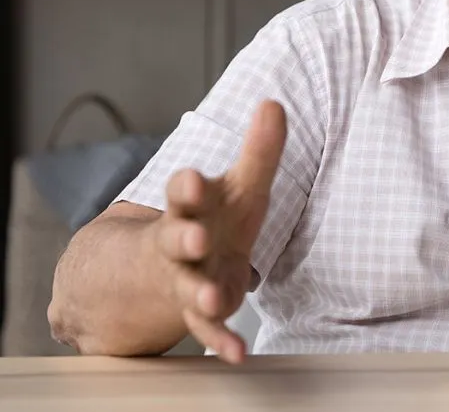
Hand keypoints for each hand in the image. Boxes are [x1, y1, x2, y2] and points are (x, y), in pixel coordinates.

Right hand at [149, 100, 286, 363]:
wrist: (165, 267)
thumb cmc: (214, 217)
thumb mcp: (238, 185)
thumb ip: (259, 150)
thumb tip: (274, 103)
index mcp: (193, 206)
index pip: (184, 191)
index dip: (187, 187)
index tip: (191, 179)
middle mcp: (183, 242)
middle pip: (177, 238)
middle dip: (185, 236)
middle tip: (195, 237)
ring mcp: (187, 279)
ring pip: (189, 286)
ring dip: (202, 292)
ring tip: (213, 300)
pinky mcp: (200, 311)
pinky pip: (208, 330)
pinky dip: (222, 341)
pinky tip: (237, 353)